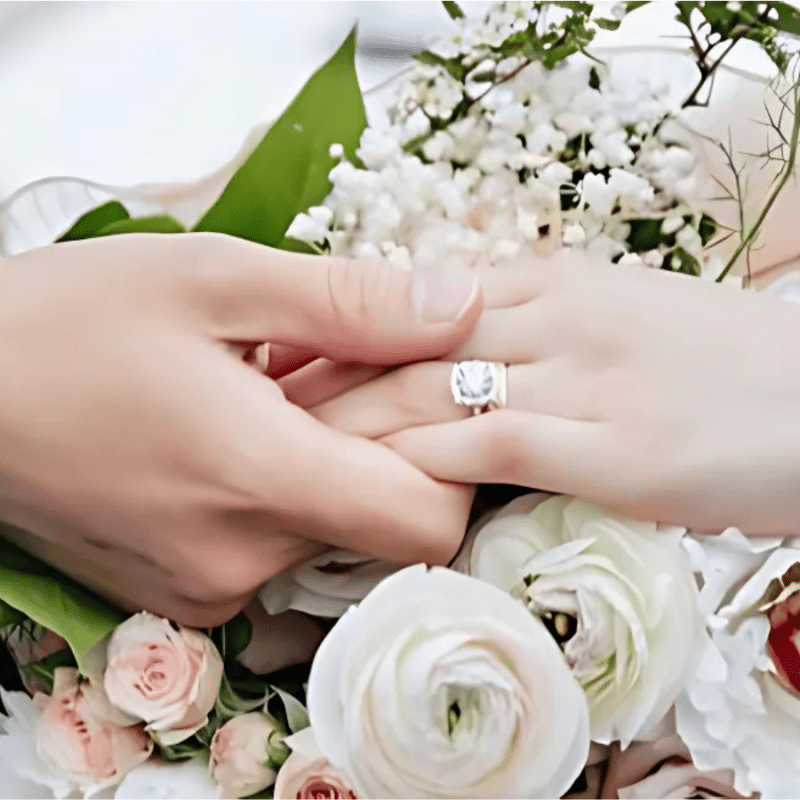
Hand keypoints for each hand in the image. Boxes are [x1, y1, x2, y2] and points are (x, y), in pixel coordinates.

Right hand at [0, 234, 480, 625]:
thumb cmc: (68, 321)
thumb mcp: (216, 278)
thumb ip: (354, 302)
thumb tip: (464, 307)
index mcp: (256, 479)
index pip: (429, 520)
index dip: (454, 458)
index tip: (428, 391)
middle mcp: (239, 559)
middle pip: (380, 518)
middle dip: (385, 439)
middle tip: (334, 362)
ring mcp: (206, 587)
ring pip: (329, 529)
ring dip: (328, 457)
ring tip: (271, 386)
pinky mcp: (181, 591)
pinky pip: (275, 543)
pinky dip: (281, 486)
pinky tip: (237, 426)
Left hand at [305, 251, 799, 535]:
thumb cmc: (709, 360)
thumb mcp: (612, 314)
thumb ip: (532, 321)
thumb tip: (454, 340)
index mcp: (547, 282)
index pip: (412, 298)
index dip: (338, 329)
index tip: (283, 358)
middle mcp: (549, 319)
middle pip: (402, 341)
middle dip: (322, 375)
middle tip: (254, 404)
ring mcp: (577, 380)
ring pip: (431, 392)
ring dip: (349, 423)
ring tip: (280, 449)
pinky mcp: (607, 448)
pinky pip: (489, 448)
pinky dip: (422, 466)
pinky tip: (371, 488)